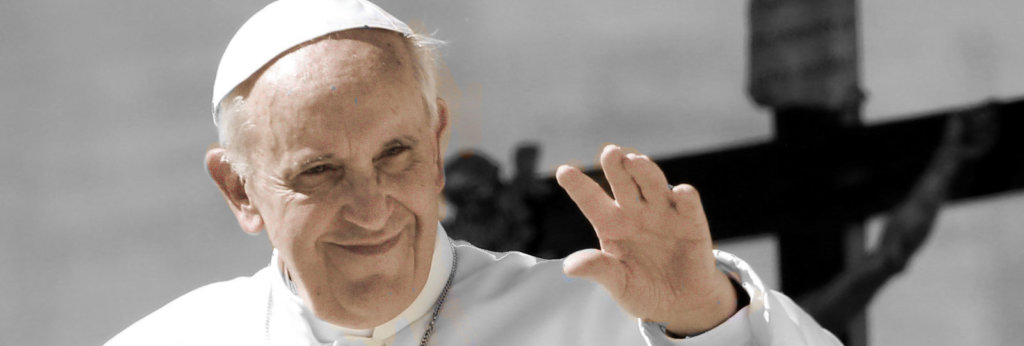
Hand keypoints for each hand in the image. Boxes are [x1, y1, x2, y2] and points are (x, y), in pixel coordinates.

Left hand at [556, 144, 737, 335]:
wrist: (681, 306)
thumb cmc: (643, 290)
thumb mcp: (618, 284)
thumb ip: (599, 270)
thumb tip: (569, 267)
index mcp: (611, 224)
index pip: (591, 200)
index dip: (577, 186)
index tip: (563, 172)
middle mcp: (636, 212)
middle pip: (623, 183)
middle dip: (616, 167)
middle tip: (610, 153)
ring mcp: (664, 214)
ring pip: (653, 185)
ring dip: (646, 172)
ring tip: (636, 161)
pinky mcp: (692, 223)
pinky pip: (688, 206)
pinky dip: (686, 197)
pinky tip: (681, 192)